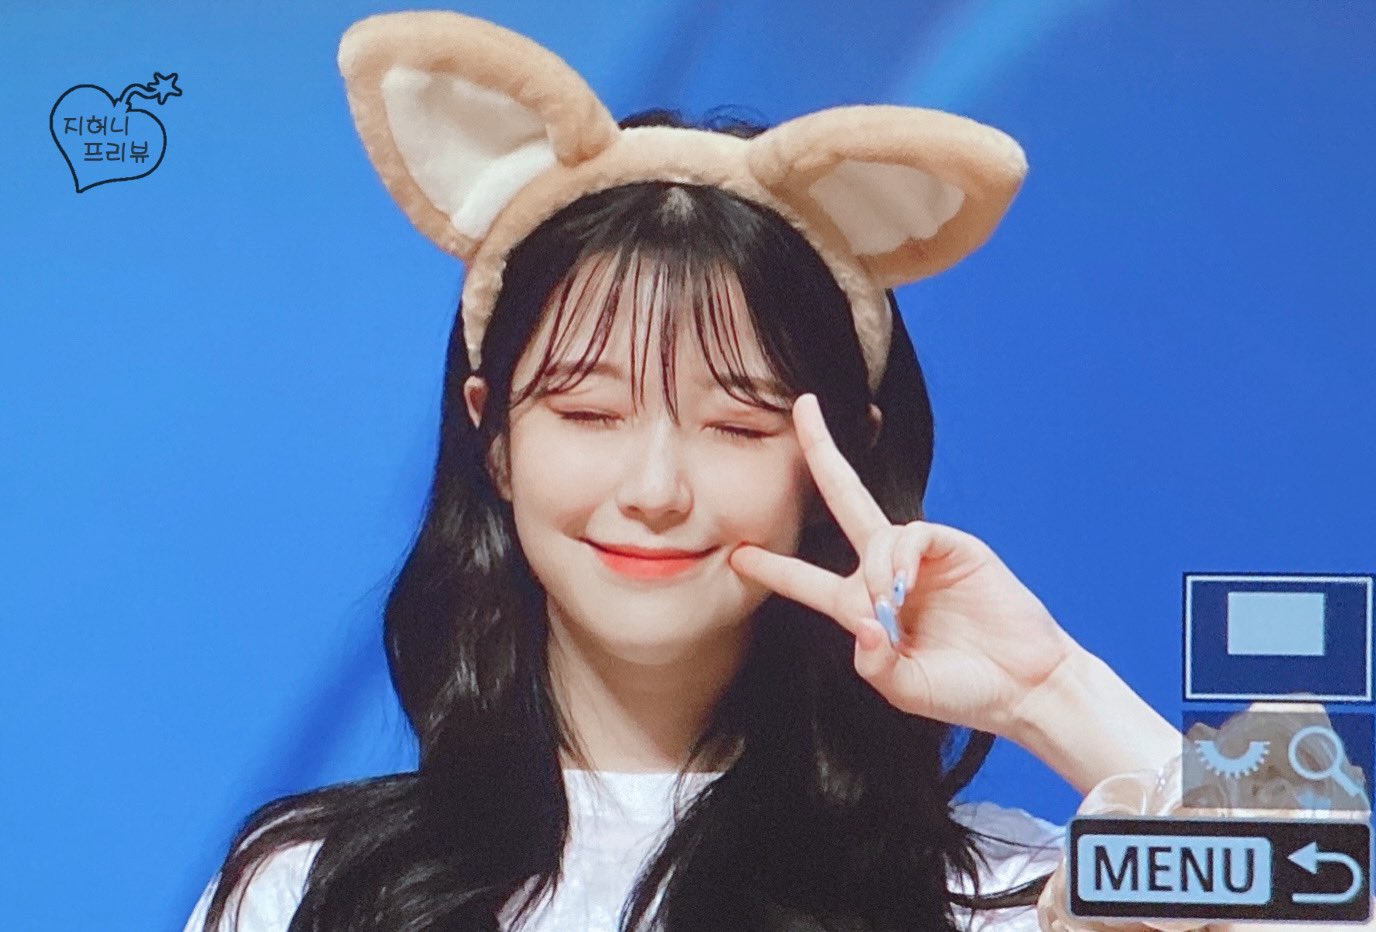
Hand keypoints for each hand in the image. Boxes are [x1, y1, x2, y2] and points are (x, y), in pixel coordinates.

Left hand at [729, 393, 1080, 738]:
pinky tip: (906, 587)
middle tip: (800, 407)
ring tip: (892, 608)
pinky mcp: (956, 547)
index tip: (736, 553)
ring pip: (878, 534)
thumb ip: (873, 663)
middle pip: (844, 499)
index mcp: (863, 607)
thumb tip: (866, 622)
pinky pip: (914, 535)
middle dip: (822, 451)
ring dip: (876, 571)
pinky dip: (901, 559)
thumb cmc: (961, 691)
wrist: (1022, 688)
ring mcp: (922, 557)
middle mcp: (887, 573)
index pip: (806, 581)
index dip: (773, 567)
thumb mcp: (902, 688)